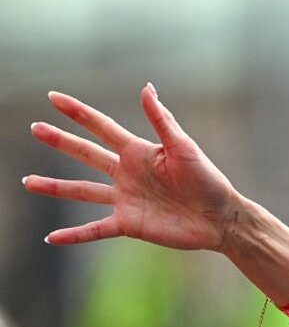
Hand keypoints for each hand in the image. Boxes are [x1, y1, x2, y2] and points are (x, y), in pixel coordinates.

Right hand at [22, 84, 241, 251]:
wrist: (221, 218)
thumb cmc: (209, 180)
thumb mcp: (184, 148)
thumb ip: (162, 121)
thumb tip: (146, 88)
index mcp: (138, 152)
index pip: (101, 127)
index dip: (78, 113)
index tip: (53, 98)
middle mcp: (126, 174)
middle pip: (85, 154)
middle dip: (60, 142)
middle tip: (35, 129)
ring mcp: (125, 199)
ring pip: (82, 191)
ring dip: (55, 187)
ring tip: (28, 183)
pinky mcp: (129, 224)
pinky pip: (95, 229)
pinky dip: (74, 234)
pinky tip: (53, 238)